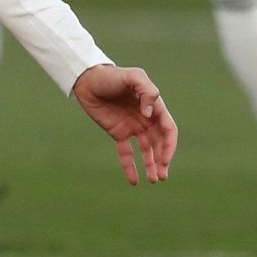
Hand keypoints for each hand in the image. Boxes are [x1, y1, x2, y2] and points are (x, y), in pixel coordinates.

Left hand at [71, 63, 176, 185]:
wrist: (87, 80)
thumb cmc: (112, 76)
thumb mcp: (132, 77)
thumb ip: (146, 91)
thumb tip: (149, 114)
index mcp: (154, 107)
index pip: (168, 129)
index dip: (169, 145)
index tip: (165, 159)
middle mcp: (146, 119)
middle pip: (159, 143)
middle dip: (163, 160)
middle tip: (162, 176)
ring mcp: (132, 127)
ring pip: (146, 151)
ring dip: (151, 165)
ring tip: (154, 180)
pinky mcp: (118, 133)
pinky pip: (126, 153)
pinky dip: (130, 166)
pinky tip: (134, 180)